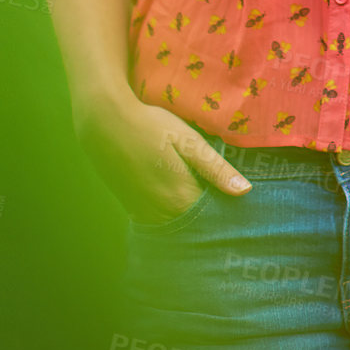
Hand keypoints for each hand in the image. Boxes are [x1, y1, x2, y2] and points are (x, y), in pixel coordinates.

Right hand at [73, 91, 250, 223]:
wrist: (104, 123)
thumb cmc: (151, 126)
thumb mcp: (188, 140)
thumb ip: (216, 168)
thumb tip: (245, 191)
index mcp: (182, 196)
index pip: (215, 218)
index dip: (229, 212)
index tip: (242, 207)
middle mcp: (163, 212)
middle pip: (196, 226)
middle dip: (211, 220)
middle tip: (225, 204)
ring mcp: (145, 213)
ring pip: (177, 226)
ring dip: (190, 220)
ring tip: (203, 202)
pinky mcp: (133, 208)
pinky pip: (159, 222)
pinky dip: (171, 217)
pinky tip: (177, 201)